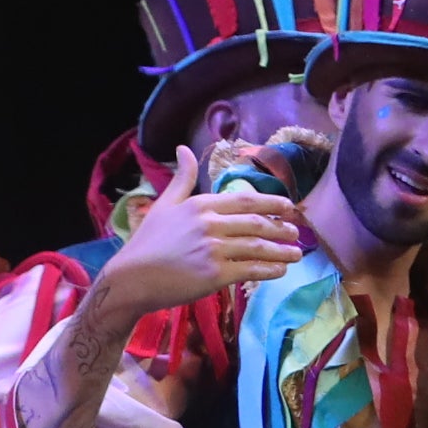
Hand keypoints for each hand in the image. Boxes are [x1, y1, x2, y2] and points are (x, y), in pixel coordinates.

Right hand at [96, 145, 303, 316]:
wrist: (131, 279)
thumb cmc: (147, 243)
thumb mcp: (163, 205)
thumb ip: (182, 179)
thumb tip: (184, 149)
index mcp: (200, 205)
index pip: (245, 200)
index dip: (272, 203)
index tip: (289, 207)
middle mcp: (210, 224)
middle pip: (257, 223)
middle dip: (282, 227)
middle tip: (296, 232)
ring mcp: (213, 250)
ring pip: (258, 247)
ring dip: (282, 251)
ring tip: (296, 254)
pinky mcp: (214, 275)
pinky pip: (251, 269)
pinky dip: (270, 270)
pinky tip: (280, 270)